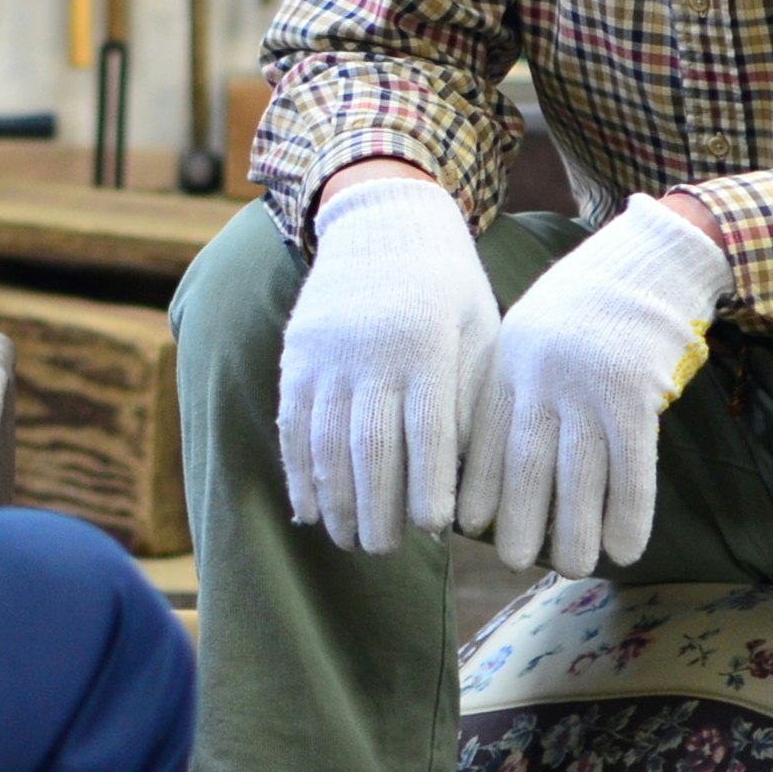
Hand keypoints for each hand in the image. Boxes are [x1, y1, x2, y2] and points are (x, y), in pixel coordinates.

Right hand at [278, 173, 498, 552]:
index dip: (428, 484)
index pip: (426, 430)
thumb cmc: (450, 286)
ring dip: (334, 498)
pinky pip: (293, 422)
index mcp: (425, 344)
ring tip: (348, 539)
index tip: (435, 528)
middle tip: (384, 550)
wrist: (384, 221)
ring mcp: (327, 354)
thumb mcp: (479, 328)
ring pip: (325, 440)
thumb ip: (470, 396)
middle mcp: (370, 351)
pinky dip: (299, 469)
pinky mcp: (298, 355)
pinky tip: (310, 506)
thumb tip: (462, 477)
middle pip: (369, 446)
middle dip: (375, 508)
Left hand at [459, 195, 729, 578]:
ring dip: (573, 532)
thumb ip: (512, 386)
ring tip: (570, 566)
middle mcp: (542, 377)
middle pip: (524, 465)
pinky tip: (625, 549)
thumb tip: (490, 459)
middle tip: (513, 561)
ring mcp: (589, 386)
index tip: (467, 527)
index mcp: (509, 363)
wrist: (646, 260)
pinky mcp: (637, 394)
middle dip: (518, 521)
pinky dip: (628, 514)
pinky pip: (632, 469)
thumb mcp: (529, 333)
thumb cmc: (584, 307)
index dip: (476, 487)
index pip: (482, 438)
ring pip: (576, 477)